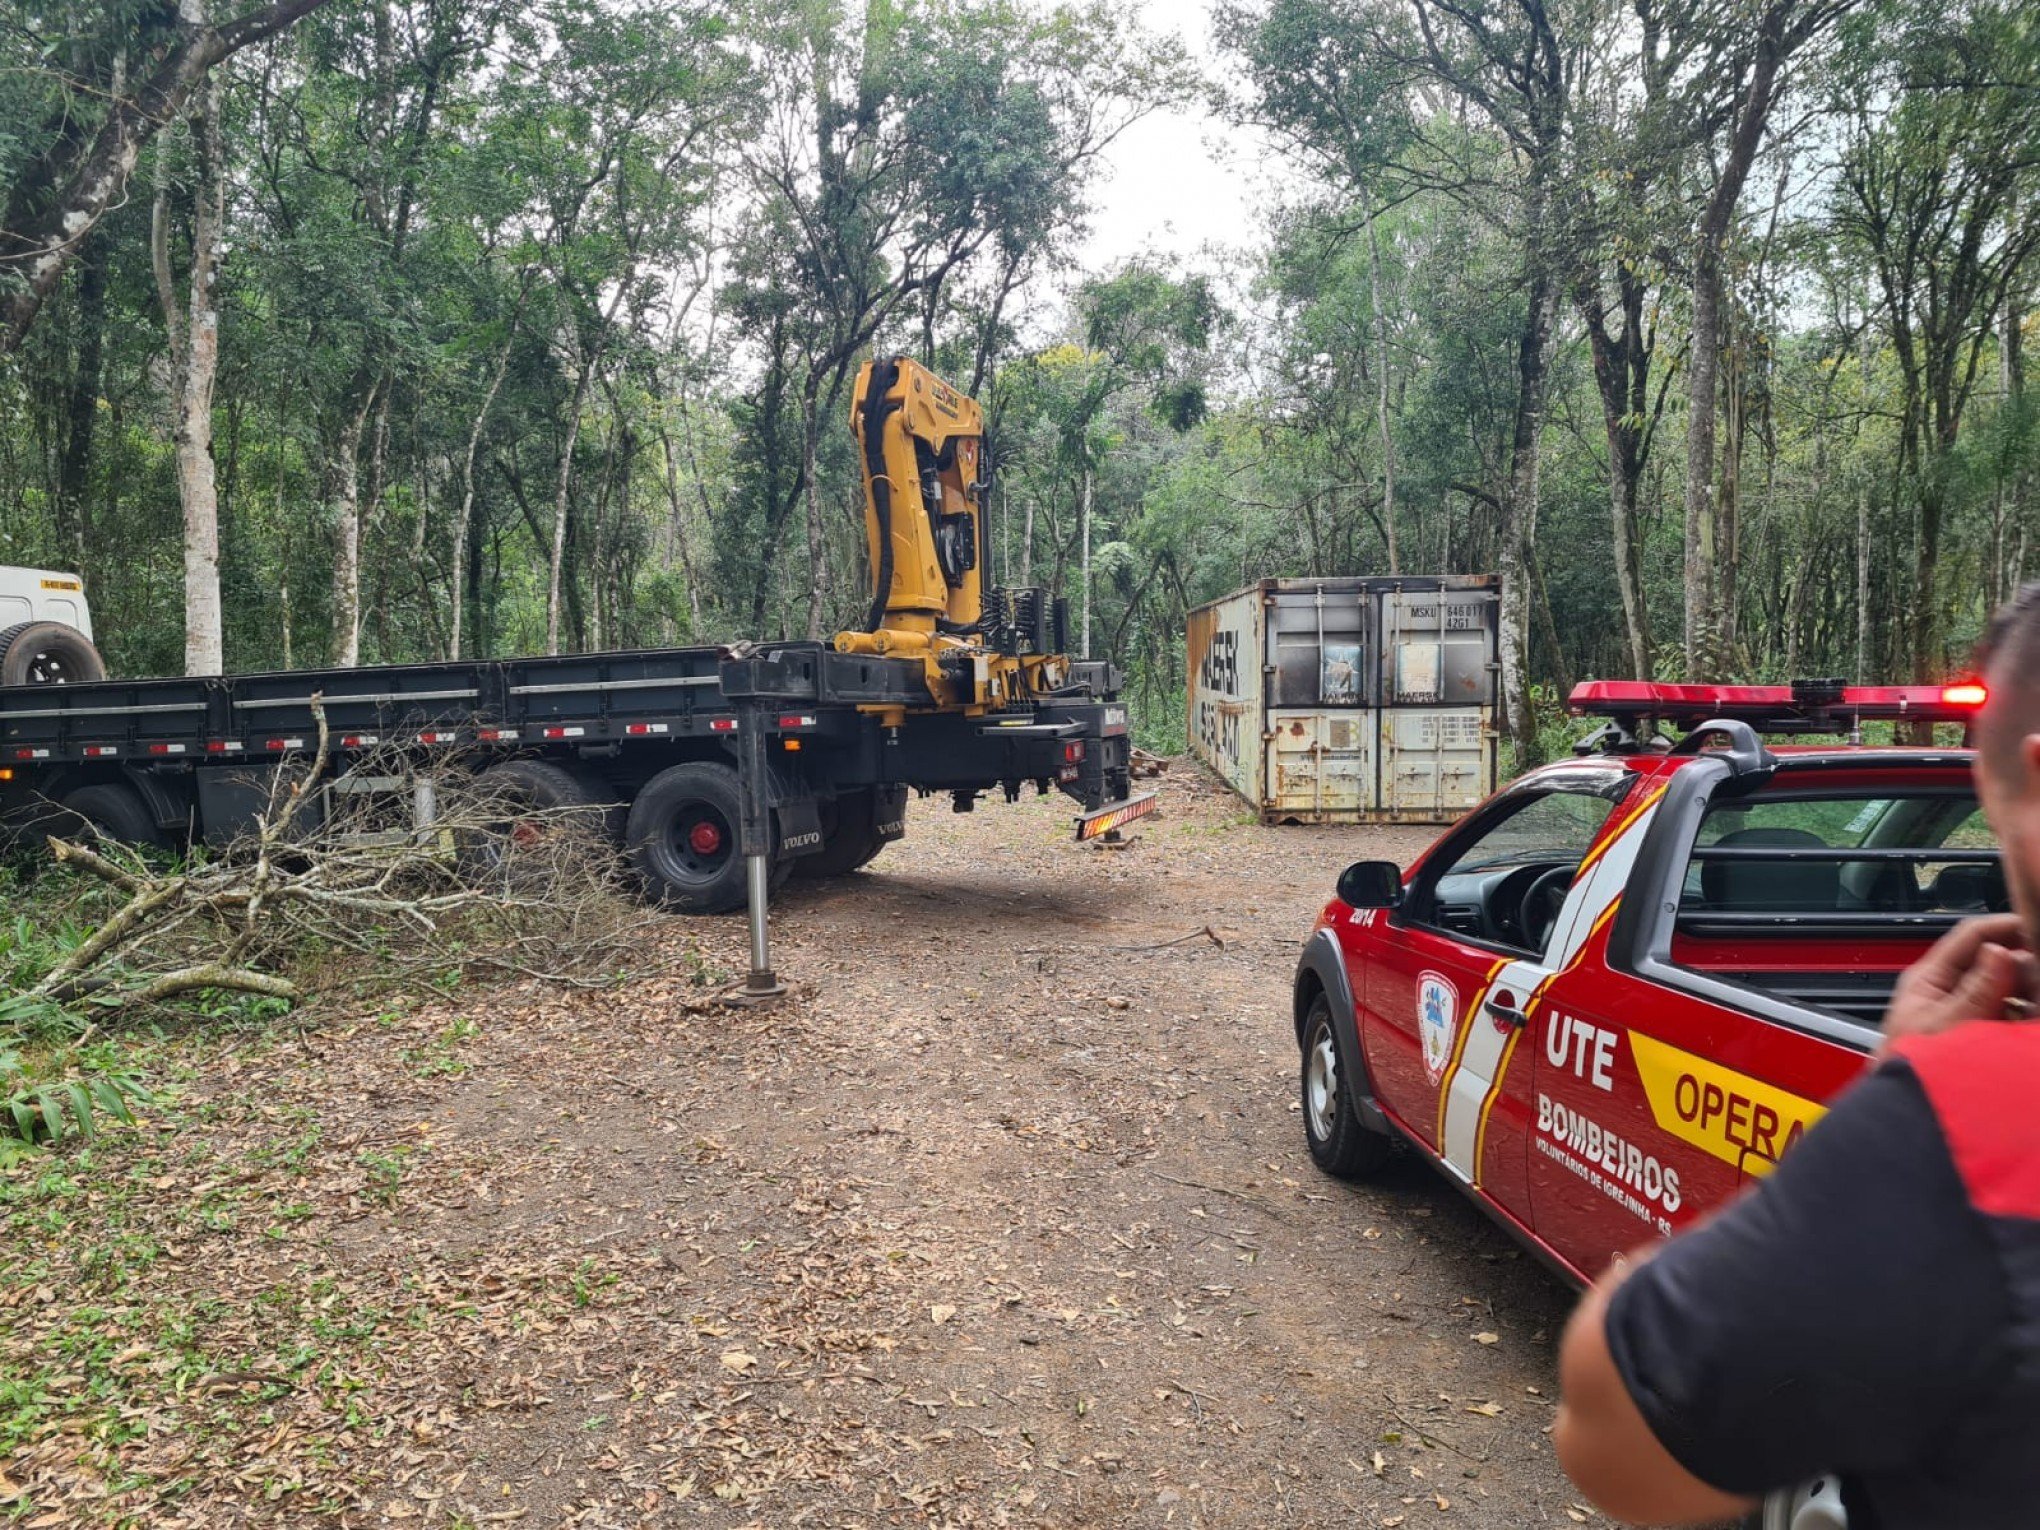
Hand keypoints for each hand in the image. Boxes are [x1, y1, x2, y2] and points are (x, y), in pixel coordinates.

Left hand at [1880, 914, 2039, 1051]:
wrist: (1908, 1110)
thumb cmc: (1908, 1067)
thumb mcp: (1945, 1024)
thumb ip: (1976, 990)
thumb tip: (2000, 952)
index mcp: (1931, 977)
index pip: (1972, 935)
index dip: (2006, 927)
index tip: (2039, 927)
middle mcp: (1950, 987)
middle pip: (1999, 960)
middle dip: (2026, 965)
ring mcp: (1970, 1009)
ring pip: (2011, 987)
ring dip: (2030, 991)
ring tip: (2035, 1005)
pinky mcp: (1985, 1032)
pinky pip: (2014, 1013)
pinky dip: (2027, 1014)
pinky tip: (2033, 1021)